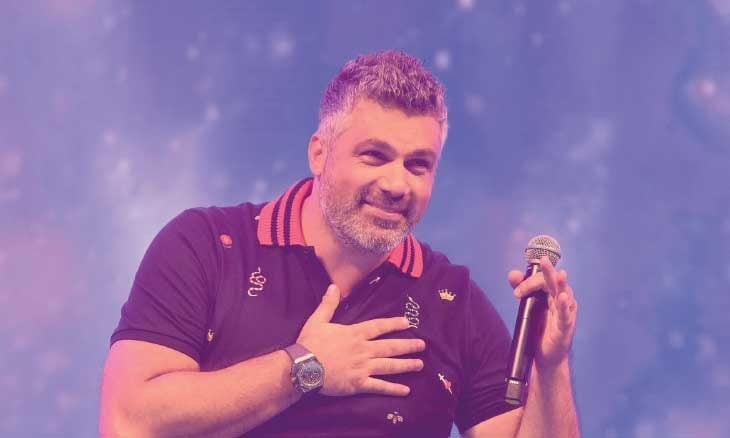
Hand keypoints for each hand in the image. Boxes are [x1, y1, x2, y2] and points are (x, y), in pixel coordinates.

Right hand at [296, 284, 425, 396]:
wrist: (303, 366)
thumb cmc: (310, 343)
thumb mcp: (318, 319)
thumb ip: (329, 304)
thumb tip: (334, 286)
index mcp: (355, 334)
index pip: (379, 327)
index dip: (394, 324)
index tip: (408, 323)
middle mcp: (363, 350)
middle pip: (390, 346)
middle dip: (408, 346)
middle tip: (422, 345)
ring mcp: (363, 368)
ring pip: (389, 366)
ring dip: (406, 365)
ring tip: (420, 364)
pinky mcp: (359, 384)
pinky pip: (379, 386)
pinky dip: (393, 388)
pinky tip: (405, 390)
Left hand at [508, 257, 577, 368]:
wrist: (546, 356)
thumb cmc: (540, 329)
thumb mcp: (529, 307)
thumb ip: (522, 290)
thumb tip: (513, 273)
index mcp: (552, 295)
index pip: (543, 280)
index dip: (530, 281)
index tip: (516, 292)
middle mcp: (561, 301)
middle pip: (556, 283)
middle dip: (549, 271)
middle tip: (544, 259)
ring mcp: (565, 314)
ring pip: (565, 296)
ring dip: (562, 285)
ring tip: (559, 274)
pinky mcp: (565, 328)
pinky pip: (566, 316)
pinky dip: (564, 306)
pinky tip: (562, 298)